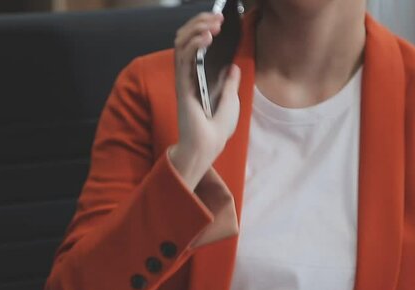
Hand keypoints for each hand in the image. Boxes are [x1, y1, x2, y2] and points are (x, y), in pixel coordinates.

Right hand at [170, 12, 241, 190]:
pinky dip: (194, 44)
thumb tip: (233, 68)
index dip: (204, 29)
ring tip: (213, 23)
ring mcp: (184, 79)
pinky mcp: (182, 84)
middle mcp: (188, 75)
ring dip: (197, 28)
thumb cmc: (215, 131)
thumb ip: (230, 84)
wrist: (206, 148)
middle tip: (216, 17)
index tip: (220, 20)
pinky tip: (207, 37)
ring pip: (181, 43)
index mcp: (199, 78)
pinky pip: (184, 58)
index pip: (195, 45)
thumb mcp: (231, 102)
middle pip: (185, 39)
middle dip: (199, 23)